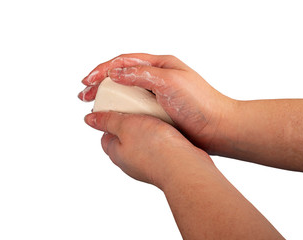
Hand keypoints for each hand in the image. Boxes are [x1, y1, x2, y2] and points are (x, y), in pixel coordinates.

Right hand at [78, 53, 236, 153]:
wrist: (218, 128)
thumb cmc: (201, 103)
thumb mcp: (170, 82)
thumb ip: (142, 75)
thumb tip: (115, 72)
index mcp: (160, 65)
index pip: (125, 62)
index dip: (103, 69)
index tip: (88, 80)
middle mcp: (156, 78)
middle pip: (121, 76)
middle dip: (101, 83)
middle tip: (84, 95)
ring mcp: (156, 95)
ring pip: (126, 93)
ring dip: (108, 98)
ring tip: (94, 106)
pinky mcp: (158, 111)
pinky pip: (134, 108)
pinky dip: (120, 111)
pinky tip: (113, 116)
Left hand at [84, 111, 211, 188]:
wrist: (184, 166)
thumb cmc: (155, 148)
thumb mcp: (125, 125)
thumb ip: (107, 121)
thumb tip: (89, 119)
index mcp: (116, 153)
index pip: (106, 134)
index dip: (110, 119)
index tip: (118, 108)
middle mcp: (129, 162)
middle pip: (125, 137)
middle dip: (131, 123)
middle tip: (139, 109)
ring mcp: (146, 164)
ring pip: (143, 142)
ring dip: (148, 129)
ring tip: (156, 117)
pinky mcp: (163, 164)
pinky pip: (158, 147)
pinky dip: (162, 137)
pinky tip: (169, 130)